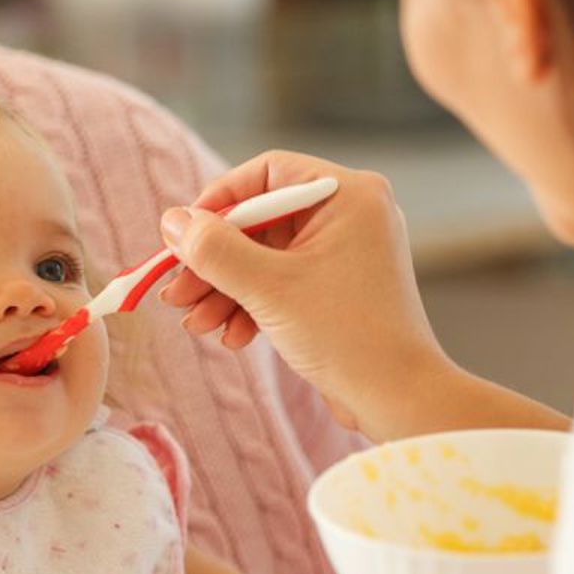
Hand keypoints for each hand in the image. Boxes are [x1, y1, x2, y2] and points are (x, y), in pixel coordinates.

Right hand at [157, 151, 452, 435]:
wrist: (400, 399)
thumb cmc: (346, 336)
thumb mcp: (269, 288)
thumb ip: (215, 250)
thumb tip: (173, 221)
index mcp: (348, 194)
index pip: (267, 174)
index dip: (219, 202)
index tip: (183, 235)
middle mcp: (351, 214)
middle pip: (261, 220)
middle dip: (215, 260)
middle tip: (177, 292)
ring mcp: (347, 251)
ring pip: (267, 255)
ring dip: (227, 288)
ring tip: (196, 324)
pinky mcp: (339, 286)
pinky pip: (284, 281)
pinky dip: (254, 304)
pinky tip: (231, 336)